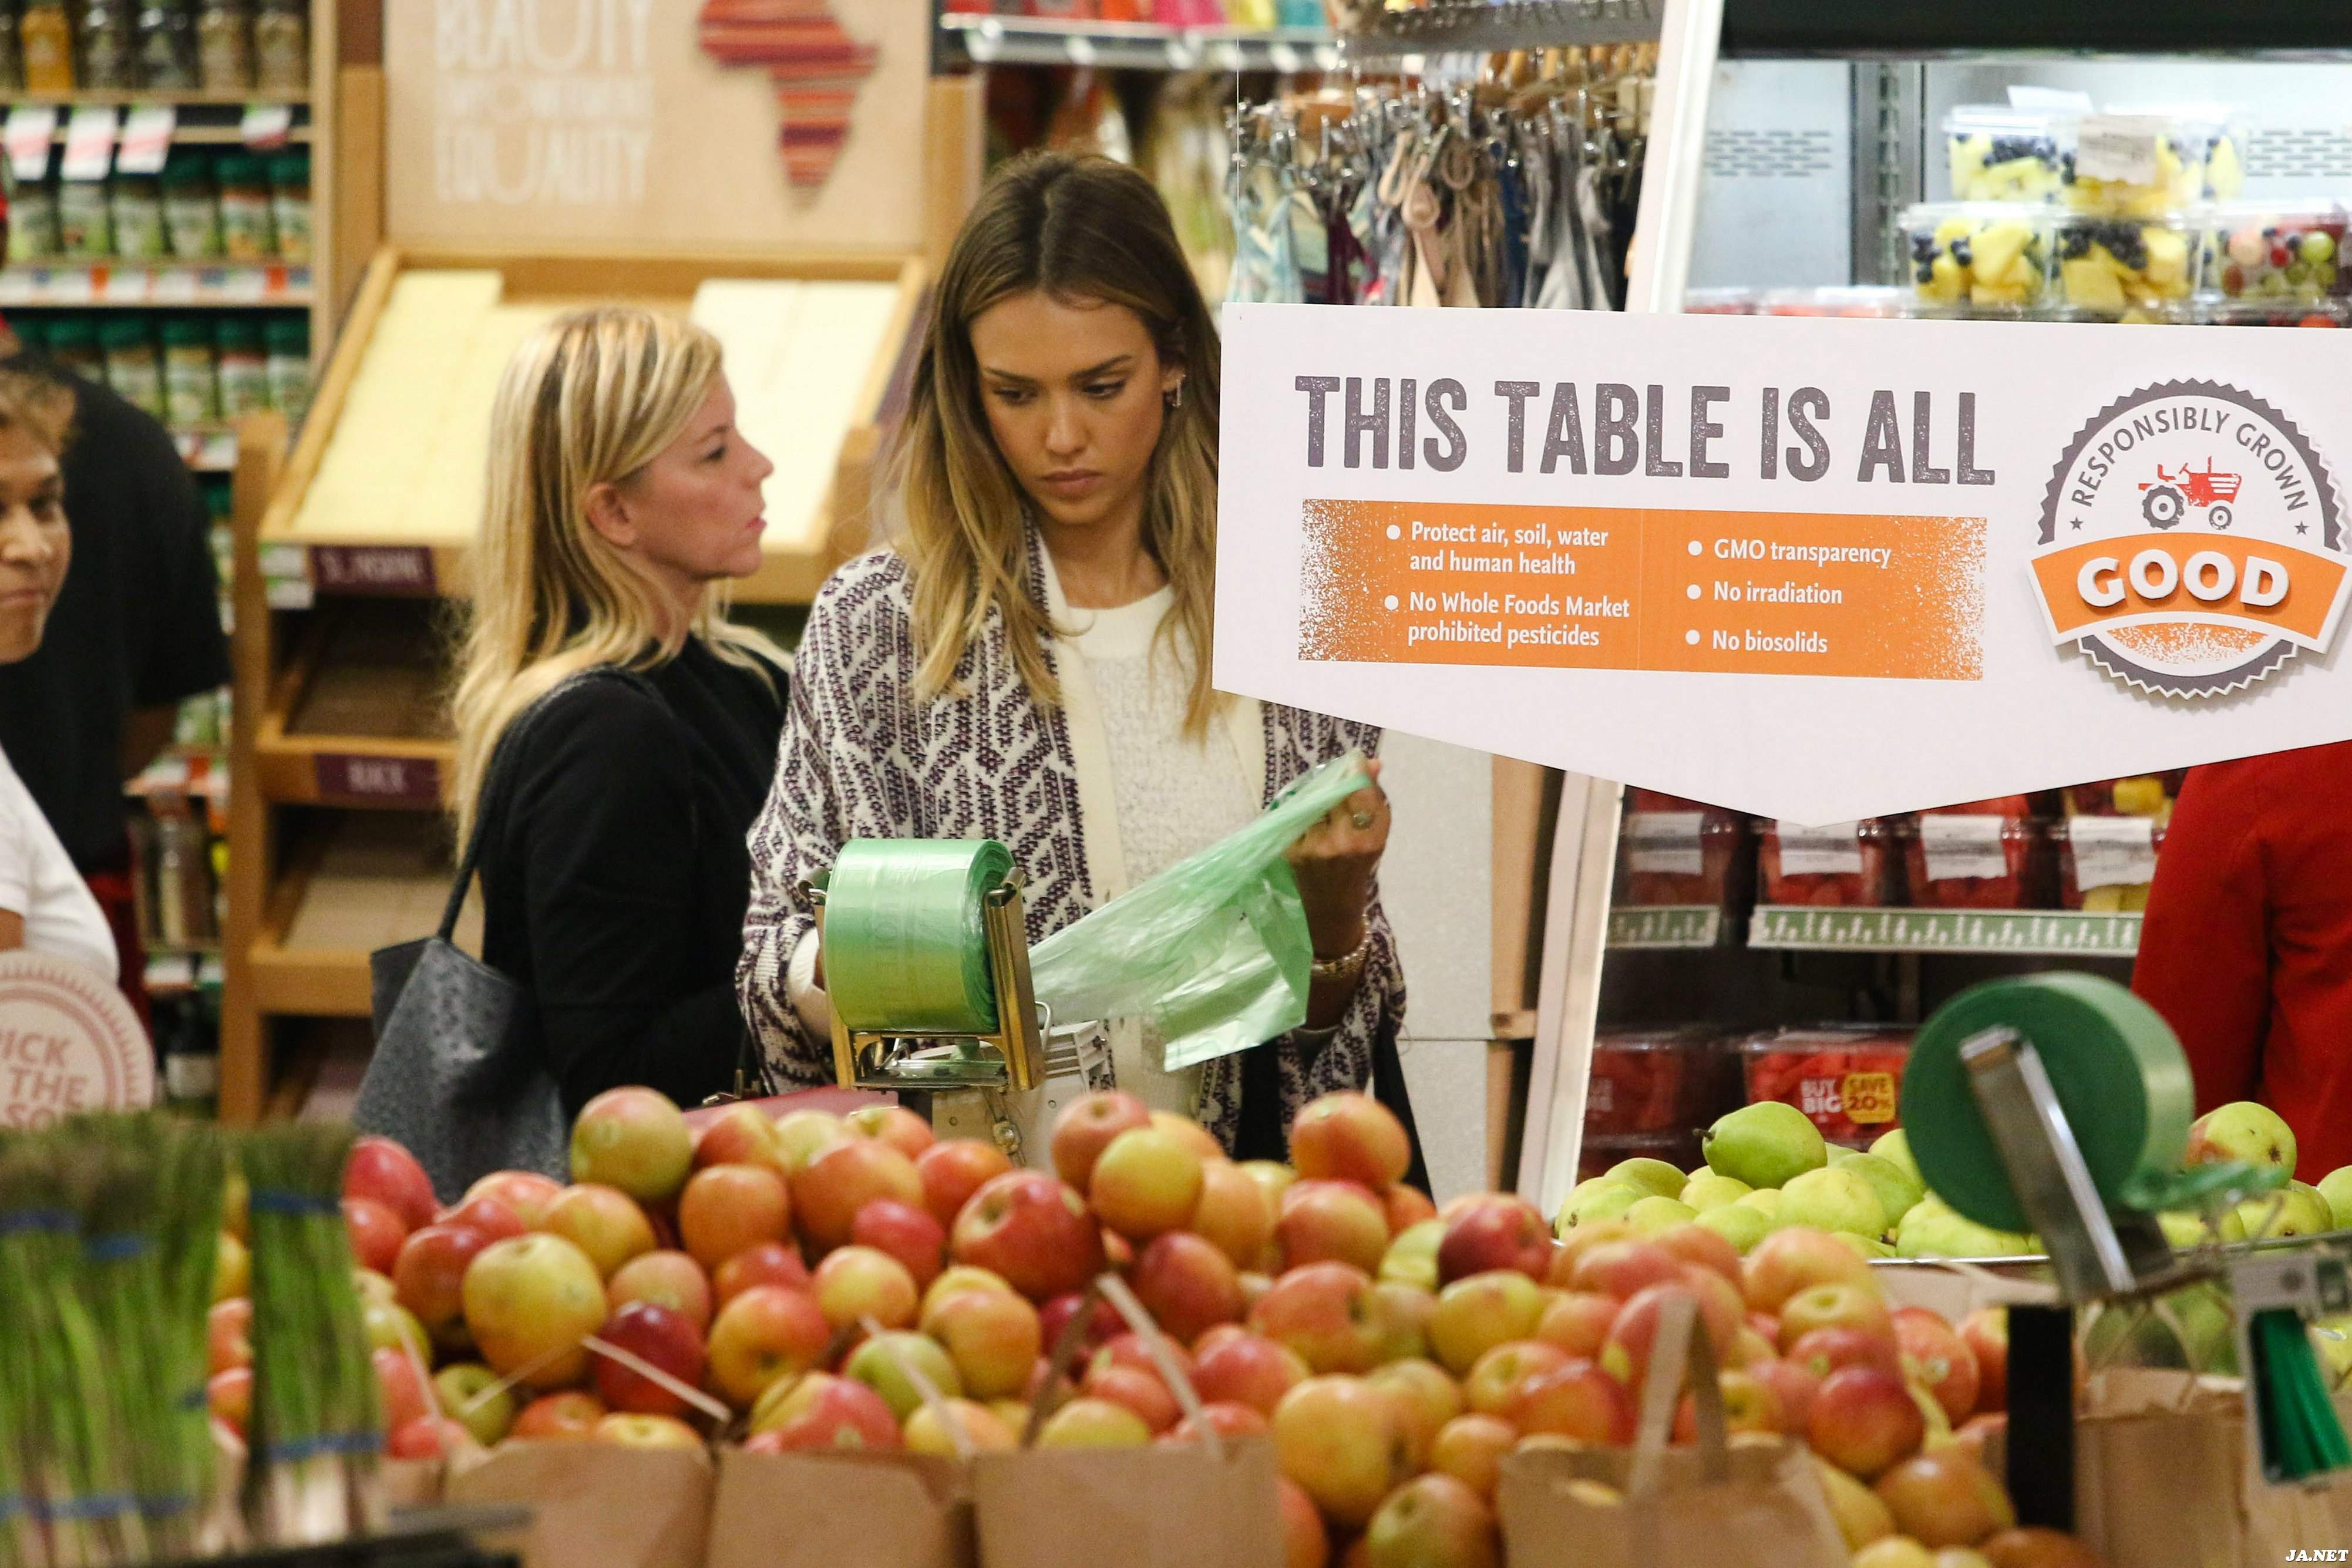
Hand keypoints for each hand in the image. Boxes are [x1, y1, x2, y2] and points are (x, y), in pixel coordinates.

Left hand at [1284, 760, 1388, 957]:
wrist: (1330, 908)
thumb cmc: (1356, 868)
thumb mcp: (1373, 838)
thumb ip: (1373, 800)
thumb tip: (1373, 763)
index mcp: (1369, 840)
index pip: (1361, 793)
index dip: (1356, 772)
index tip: (1355, 760)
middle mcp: (1341, 843)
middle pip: (1334, 793)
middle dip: (1334, 781)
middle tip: (1336, 777)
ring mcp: (1314, 847)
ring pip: (1312, 802)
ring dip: (1316, 797)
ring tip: (1322, 804)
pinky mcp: (1291, 851)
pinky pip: (1296, 816)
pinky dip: (1302, 812)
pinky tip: (1308, 819)